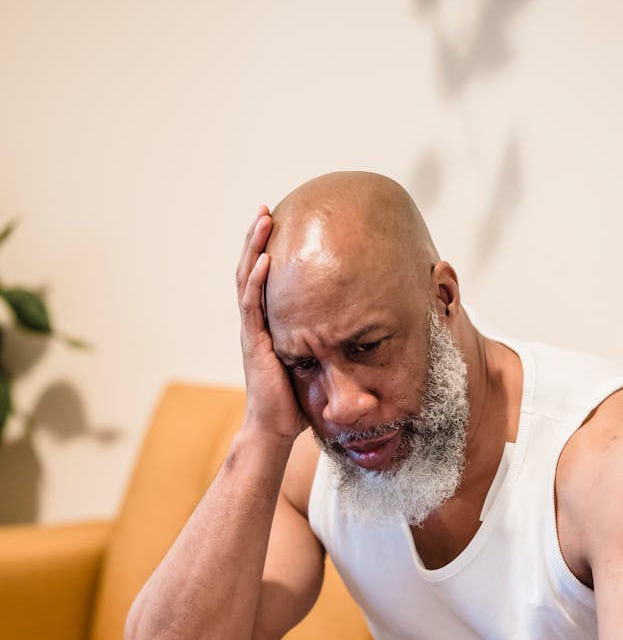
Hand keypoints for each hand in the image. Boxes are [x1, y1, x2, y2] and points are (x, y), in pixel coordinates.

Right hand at [236, 207, 307, 439]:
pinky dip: (257, 280)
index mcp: (268, 324)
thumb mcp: (313, 360)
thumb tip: (357, 324)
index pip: (264, 280)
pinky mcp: (254, 343)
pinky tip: (266, 260)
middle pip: (251, 271)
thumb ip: (324, 340)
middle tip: (266, 210)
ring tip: (263, 220)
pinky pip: (253, 306)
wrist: (275, 428)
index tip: (279, 224)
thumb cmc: (295, 400)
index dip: (267, 251)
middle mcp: (256, 323)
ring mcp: (252, 331)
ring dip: (255, 248)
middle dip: (258, 239)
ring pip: (248, 280)